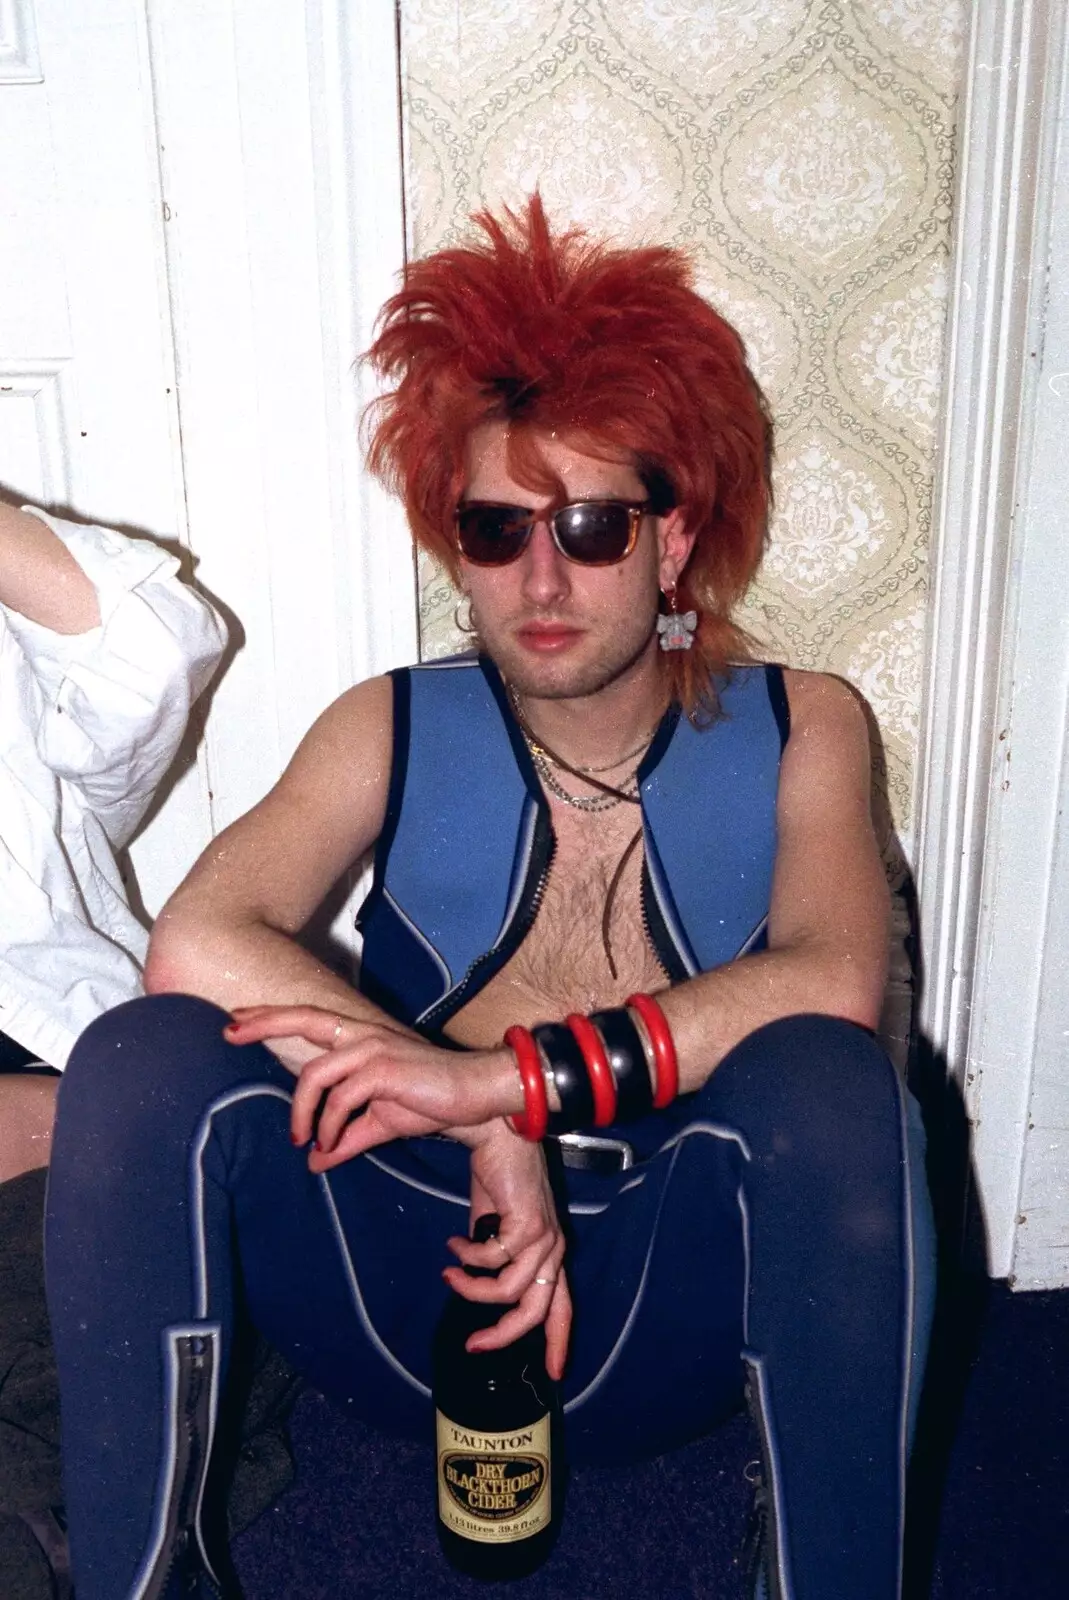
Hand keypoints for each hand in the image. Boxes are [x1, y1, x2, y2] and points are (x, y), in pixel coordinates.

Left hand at [222, 1004, 520, 1170]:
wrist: (476, 1098)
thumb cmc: (430, 1101)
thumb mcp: (380, 1122)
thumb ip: (345, 1137)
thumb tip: (315, 1163)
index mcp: (359, 1039)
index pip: (308, 1018)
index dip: (271, 1016)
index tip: (236, 1019)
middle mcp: (363, 1035)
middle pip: (304, 1017)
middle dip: (263, 1021)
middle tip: (228, 1030)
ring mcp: (374, 1048)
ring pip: (316, 1074)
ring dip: (301, 1113)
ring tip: (301, 1141)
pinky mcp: (385, 1069)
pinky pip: (341, 1097)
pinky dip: (328, 1124)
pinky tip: (327, 1144)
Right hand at [443, 1131, 570, 1380]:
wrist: (498, 1135)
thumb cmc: (496, 1178)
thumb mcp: (493, 1228)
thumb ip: (491, 1258)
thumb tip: (472, 1286)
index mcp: (550, 1253)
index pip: (563, 1307)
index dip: (559, 1341)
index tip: (554, 1372)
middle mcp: (554, 1249)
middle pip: (537, 1312)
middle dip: (503, 1335)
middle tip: (473, 1345)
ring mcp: (544, 1237)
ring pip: (510, 1292)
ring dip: (472, 1290)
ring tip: (450, 1273)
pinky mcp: (528, 1224)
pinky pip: (493, 1261)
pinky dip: (468, 1258)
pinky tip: (454, 1243)